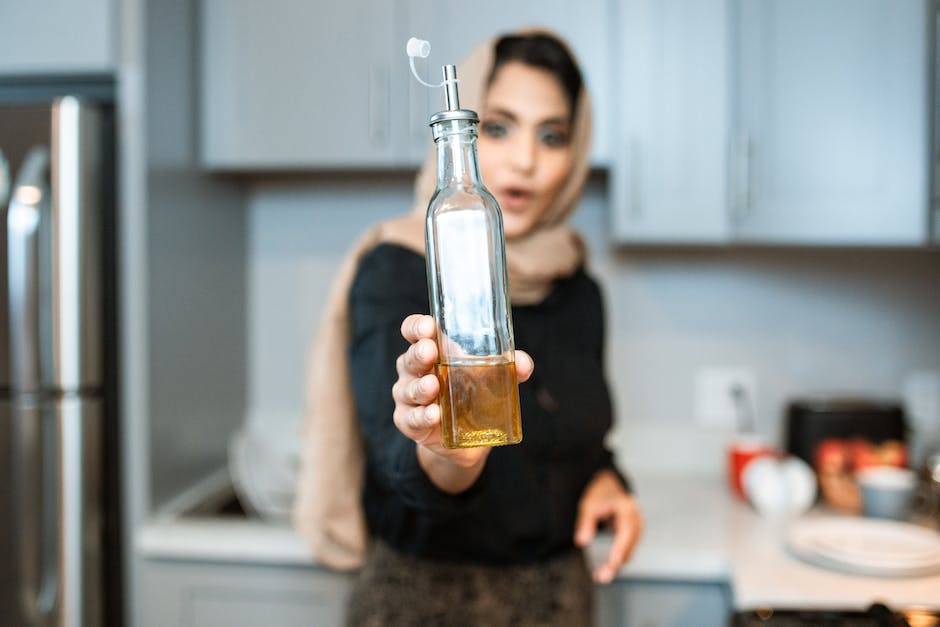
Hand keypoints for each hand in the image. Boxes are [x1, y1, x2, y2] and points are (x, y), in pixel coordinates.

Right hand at [392, 314, 533, 491]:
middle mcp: (413, 371)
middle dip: (419, 354)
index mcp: (430, 351)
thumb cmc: (471, 395)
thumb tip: (523, 363)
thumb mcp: (490, 378)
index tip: (429, 326)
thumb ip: (509, 368)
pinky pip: (412, 419)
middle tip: (430, 352)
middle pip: (409, 358)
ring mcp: (408, 397)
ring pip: (408, 389)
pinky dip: (423, 416)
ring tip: (433, 385)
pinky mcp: (409, 422)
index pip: (414, 331)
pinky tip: (434, 415)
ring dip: (420, 387)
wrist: (465, 439)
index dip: (416, 327)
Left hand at [574, 469, 642, 583]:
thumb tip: (582, 542)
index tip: (612, 564)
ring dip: (617, 564)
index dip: (620, 549)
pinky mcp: (634, 534)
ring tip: (601, 576)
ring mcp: (637, 526)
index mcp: (627, 508)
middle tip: (602, 577)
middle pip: (629, 545)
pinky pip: (628, 548)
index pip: (626, 532)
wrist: (609, 485)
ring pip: (630, 550)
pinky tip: (607, 568)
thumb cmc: (600, 494)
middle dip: (616, 563)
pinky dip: (618, 558)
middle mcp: (636, 518)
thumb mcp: (588, 505)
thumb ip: (585, 523)